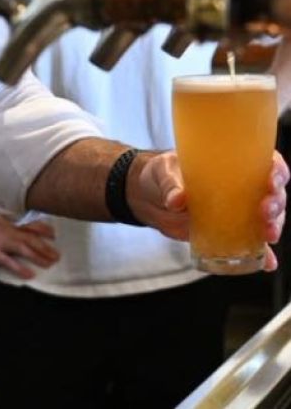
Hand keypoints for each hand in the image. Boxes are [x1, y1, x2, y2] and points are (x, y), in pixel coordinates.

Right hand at [0, 210, 58, 278]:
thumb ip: (8, 225)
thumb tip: (23, 229)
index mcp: (7, 221)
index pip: (29, 224)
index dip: (43, 229)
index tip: (53, 234)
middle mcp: (6, 230)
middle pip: (30, 239)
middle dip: (45, 247)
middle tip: (57, 255)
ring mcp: (0, 242)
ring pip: (24, 249)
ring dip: (38, 257)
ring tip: (49, 264)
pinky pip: (9, 262)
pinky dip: (20, 268)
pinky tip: (30, 274)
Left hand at [132, 150, 287, 271]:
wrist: (149, 198)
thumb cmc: (163, 174)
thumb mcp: (164, 172)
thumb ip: (172, 185)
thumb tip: (177, 201)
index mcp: (234, 163)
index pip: (267, 163)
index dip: (277, 172)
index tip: (271, 182)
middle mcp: (244, 187)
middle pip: (274, 194)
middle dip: (276, 204)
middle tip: (265, 212)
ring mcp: (240, 211)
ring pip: (269, 219)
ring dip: (274, 227)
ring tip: (268, 236)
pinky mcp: (231, 231)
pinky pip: (253, 243)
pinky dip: (264, 254)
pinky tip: (269, 263)